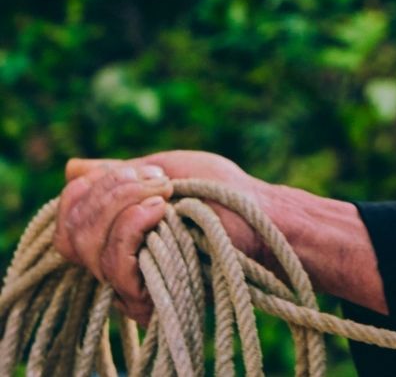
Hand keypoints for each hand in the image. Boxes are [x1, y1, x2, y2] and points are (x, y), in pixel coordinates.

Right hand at [55, 151, 266, 325]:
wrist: (256, 213)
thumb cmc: (220, 189)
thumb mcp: (166, 168)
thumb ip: (119, 173)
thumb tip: (71, 169)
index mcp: (114, 226)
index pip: (68, 218)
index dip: (87, 191)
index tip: (135, 171)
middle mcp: (114, 256)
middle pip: (73, 231)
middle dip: (112, 193)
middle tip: (157, 179)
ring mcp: (127, 280)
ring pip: (88, 248)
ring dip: (125, 207)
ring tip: (164, 195)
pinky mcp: (143, 297)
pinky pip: (113, 267)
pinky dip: (132, 228)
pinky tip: (161, 213)